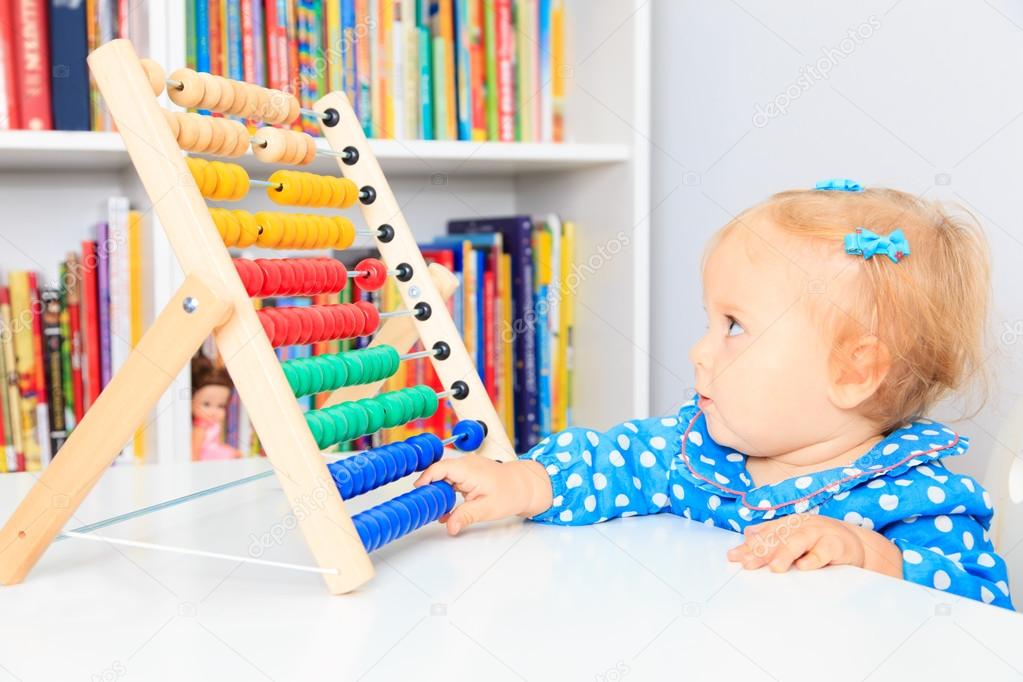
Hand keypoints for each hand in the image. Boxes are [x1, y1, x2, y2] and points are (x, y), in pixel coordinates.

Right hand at [413, 455, 552, 535]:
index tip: (418, 493)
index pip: (438, 469)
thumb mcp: (487, 508)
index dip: (425, 480)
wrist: (527, 486)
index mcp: (468, 469)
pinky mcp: (469, 473)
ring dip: (439, 494)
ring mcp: (467, 468)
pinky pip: (452, 481)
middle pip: (439, 474)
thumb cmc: (511, 492)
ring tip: (436, 511)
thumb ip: (465, 516)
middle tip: (426, 508)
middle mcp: (465, 464)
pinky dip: (448, 493)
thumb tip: (450, 527)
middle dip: (431, 491)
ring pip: (445, 478)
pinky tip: (447, 510)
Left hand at [726, 513, 901, 576]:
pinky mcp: (838, 545)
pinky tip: (804, 567)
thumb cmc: (819, 542)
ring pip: (800, 540)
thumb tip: (747, 534)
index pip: (765, 534)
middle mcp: (802, 525)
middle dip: (761, 551)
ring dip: (786, 553)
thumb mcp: (794, 538)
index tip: (733, 557)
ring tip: (775, 568)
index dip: (749, 546)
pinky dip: (814, 558)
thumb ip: (772, 536)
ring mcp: (820, 532)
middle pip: (779, 536)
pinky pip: (825, 551)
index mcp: (789, 523)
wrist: (855, 544)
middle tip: (747, 564)